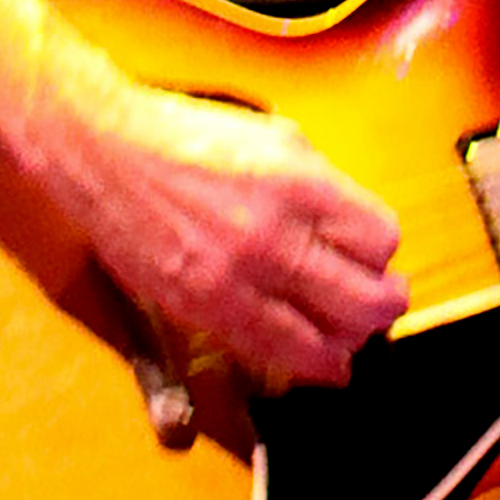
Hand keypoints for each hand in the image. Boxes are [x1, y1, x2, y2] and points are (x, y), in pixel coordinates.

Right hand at [65, 80, 408, 387]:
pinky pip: (271, 353)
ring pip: (322, 343)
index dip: (384, 251)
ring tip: (356, 336)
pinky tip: (323, 361)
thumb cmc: (194, 137)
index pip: (378, 240)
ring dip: (349, 343)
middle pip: (363, 300)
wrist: (111, 159)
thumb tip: (355, 231)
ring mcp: (237, 284)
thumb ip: (322, 188)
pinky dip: (306, 362)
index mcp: (300, 184)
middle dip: (386, 306)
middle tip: (388, 301)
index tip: (378, 253)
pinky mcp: (204, 314)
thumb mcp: (279, 138)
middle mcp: (273, 239)